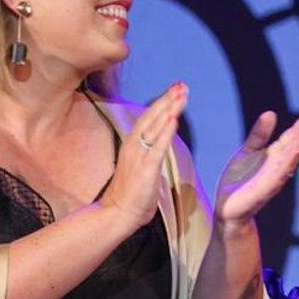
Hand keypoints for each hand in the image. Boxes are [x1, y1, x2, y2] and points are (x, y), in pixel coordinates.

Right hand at [100, 83, 187, 229]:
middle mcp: (134, 146)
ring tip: (181, 94)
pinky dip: (166, 132)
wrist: (117, 214)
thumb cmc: (130, 197)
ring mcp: (139, 156)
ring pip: (155, 127)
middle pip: (152, 116)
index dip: (162, 103)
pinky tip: (174, 119)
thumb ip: (150, 158)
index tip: (175, 90)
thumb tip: (159, 152)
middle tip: (182, 85)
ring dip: (169, 109)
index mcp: (133, 145)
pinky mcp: (146, 168)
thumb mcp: (141, 170)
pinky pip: (157, 147)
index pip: (148, 118)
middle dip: (168, 99)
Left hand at [214, 106, 298, 224]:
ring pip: (291, 158)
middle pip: (297, 144)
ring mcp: (274, 178)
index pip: (293, 137)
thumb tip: (271, 113)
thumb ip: (259, 135)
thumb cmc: (239, 181)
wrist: (227, 209)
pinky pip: (278, 175)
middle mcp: (279, 167)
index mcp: (276, 156)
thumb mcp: (248, 151)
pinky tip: (294, 152)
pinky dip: (287, 164)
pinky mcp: (264, 190)